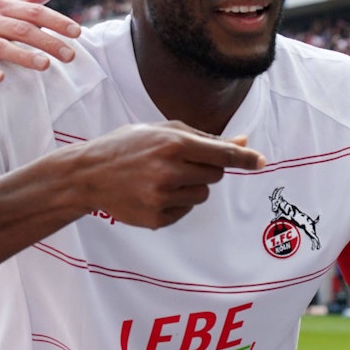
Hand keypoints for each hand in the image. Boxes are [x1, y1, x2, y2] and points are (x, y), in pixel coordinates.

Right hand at [0, 0, 81, 84]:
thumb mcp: (11, 16)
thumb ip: (34, 0)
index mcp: (2, 8)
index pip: (34, 12)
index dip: (56, 21)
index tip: (78, 32)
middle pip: (21, 30)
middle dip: (48, 42)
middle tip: (71, 56)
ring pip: (0, 46)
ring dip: (23, 56)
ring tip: (45, 65)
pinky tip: (1, 78)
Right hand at [76, 122, 264, 229]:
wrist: (88, 175)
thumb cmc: (127, 147)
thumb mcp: (162, 131)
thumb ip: (204, 137)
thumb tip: (243, 142)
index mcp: (173, 143)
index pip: (221, 153)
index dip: (245, 158)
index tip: (261, 161)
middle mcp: (169, 171)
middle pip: (215, 175)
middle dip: (206, 168)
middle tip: (180, 163)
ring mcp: (162, 197)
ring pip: (202, 195)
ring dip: (191, 187)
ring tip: (162, 178)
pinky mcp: (156, 218)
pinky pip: (185, 212)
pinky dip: (176, 204)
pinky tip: (152, 193)